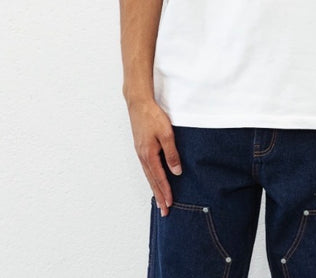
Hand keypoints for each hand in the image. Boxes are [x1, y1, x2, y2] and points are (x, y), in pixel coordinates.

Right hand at [127, 98, 181, 215]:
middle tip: (164, 211)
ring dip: (155, 188)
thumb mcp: (166, 134)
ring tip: (159, 200)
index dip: (165, 192)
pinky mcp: (140, 147)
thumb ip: (171, 154)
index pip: (159, 178)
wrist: (138, 103)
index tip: (170, 204)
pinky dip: (151, 178)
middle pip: (152, 181)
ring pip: (148, 175)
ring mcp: (140, 152)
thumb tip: (176, 172)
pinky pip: (146, 168)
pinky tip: (154, 179)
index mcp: (149, 155)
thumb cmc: (153, 117)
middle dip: (159, 196)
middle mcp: (143, 156)